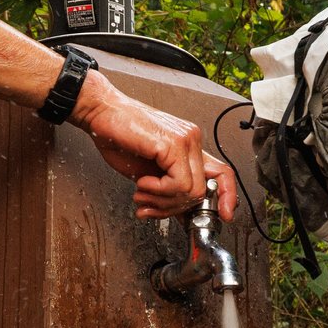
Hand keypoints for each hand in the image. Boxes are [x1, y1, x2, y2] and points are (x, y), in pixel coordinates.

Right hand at [71, 74, 235, 219]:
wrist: (100, 112)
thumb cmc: (119, 136)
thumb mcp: (148, 172)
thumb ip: (167, 189)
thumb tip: (180, 213)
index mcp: (189, 146)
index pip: (222, 174)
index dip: (227, 197)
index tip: (224, 215)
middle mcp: (192, 141)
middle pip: (203, 191)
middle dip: (173, 208)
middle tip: (150, 206)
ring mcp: (185, 140)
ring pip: (192, 191)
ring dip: (162, 201)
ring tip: (142, 193)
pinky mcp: (172, 144)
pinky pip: (178, 184)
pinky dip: (159, 192)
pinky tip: (142, 183)